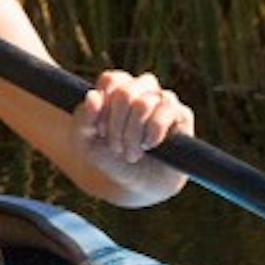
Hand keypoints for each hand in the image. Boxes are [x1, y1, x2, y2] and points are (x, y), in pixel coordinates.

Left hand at [74, 68, 191, 184]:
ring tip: (132, 152)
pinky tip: (149, 145)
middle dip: (116, 126)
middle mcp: (143, 90)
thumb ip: (83, 119)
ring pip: (144, 103)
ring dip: (133, 134)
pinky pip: (166, 111)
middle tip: (116, 147)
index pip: (111, 80)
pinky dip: (153, 132)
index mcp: (118, 89)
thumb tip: (94, 96)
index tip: (99, 131)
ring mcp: (163, 100)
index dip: (102, 108)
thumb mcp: (85, 142)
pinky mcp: (181, 114)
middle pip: (125, 92)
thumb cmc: (110, 158)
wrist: (138, 184)